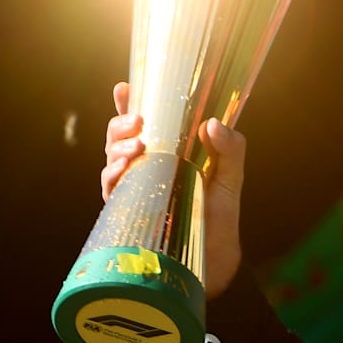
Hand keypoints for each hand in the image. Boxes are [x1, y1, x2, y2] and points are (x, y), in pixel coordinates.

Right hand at [101, 81, 245, 298]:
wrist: (215, 254)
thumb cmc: (220, 214)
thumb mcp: (231, 178)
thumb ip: (230, 150)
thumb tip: (213, 123)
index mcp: (168, 152)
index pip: (144, 123)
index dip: (129, 104)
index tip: (124, 88)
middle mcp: (146, 166)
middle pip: (120, 135)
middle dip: (122, 123)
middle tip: (139, 121)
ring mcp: (134, 186)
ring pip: (112, 157)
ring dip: (118, 146)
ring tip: (137, 146)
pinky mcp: (127, 208)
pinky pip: (111, 187)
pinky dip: (113, 174)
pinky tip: (123, 169)